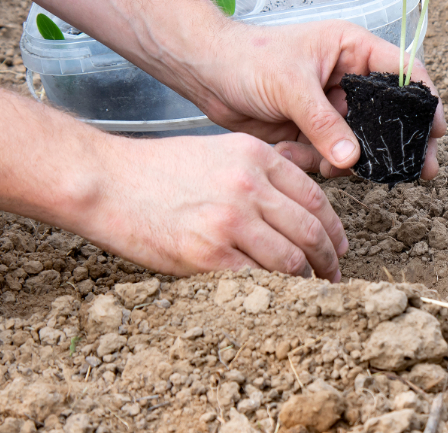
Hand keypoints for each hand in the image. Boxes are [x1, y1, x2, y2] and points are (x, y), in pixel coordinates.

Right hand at [79, 132, 347, 279]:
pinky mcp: (210, 255)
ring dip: (306, 280)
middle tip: (334, 274)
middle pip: (310, 231)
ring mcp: (231, 221)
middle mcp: (250, 186)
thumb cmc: (158, 169)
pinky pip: (257, 280)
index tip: (339, 244)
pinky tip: (277, 297)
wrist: (108, 182)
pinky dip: (273, 292)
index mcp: (256, 157)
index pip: (314, 198)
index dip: (334, 227)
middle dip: (328, 258)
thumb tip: (295, 206)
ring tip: (309, 290)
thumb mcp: (219, 150)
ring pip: (290, 260)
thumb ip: (259, 172)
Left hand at [184, 19, 446, 178]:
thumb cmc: (246, 59)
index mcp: (351, 49)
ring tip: (319, 162)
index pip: (403, 70)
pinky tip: (287, 152)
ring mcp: (331, 106)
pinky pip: (330, 156)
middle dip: (400, 143)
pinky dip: (314, 162)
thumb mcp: (289, 86)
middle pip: (390, 113)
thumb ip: (323, 123)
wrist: (205, 74)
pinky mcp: (312, 130)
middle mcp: (347, 77)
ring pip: (360, 142)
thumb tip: (352, 160)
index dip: (425, 99)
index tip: (438, 130)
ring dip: (345, 159)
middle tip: (423, 171)